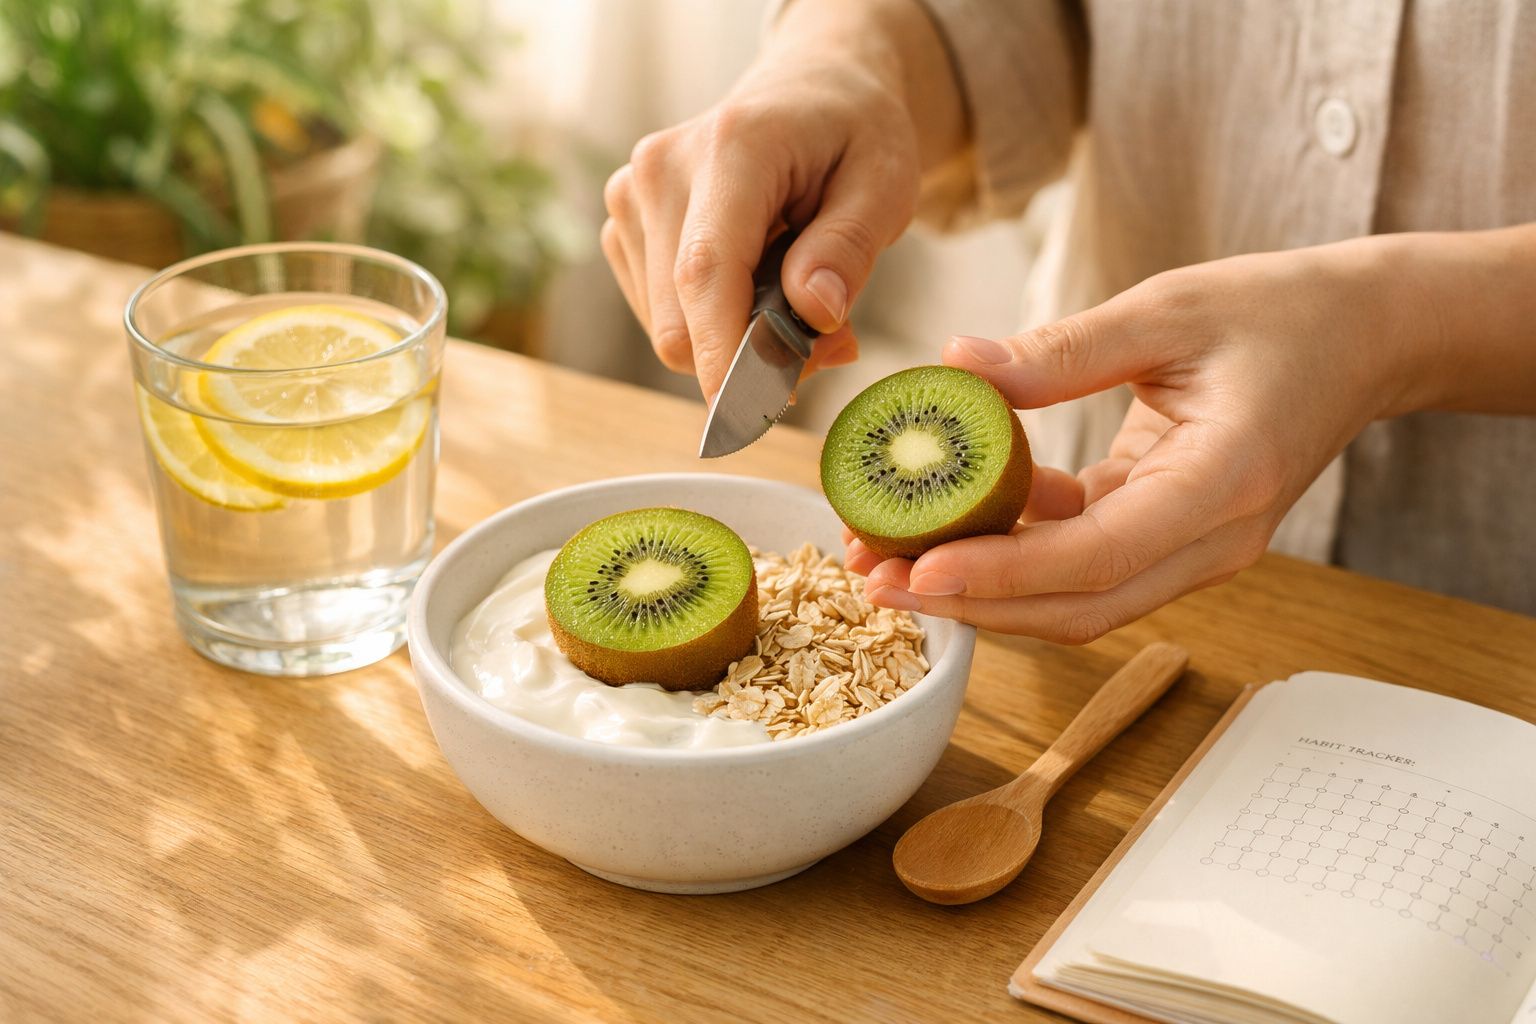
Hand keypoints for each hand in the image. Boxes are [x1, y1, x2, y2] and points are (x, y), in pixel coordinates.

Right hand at [599, 0, 965, 401]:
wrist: (810, 90)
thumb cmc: (853, 133)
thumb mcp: (886, 182)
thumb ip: (848, 249)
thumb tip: (812, 315)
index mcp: (731, 147)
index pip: (706, 272)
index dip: (722, 356)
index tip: (748, 418)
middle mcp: (660, 171)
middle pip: (683, 320)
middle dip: (754, 360)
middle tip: (832, 343)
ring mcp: (631, 200)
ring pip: (670, 331)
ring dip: (737, 344)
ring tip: (800, 298)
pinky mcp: (624, 229)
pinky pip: (665, 319)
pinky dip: (715, 327)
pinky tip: (758, 288)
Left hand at [846, 239, 1442, 642]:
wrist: (1363, 337)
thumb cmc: (1280, 313)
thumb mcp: (1169, 309)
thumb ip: (1063, 350)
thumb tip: (954, 365)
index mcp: (1223, 483)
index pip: (1097, 557)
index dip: (1003, 573)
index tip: (918, 573)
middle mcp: (1213, 540)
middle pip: (1076, 607)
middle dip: (969, 603)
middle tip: (870, 578)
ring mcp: (1194, 549)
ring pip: (1074, 600)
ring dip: (982, 587)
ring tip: (887, 557)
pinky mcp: (1170, 536)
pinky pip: (1083, 563)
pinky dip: (1016, 551)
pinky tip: (955, 515)